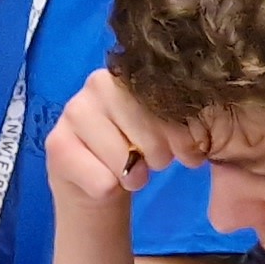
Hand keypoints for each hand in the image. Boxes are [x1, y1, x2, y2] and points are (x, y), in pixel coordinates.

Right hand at [42, 68, 192, 211]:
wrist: (100, 186)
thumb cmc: (140, 153)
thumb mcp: (169, 134)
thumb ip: (184, 122)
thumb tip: (207, 126)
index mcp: (132, 73)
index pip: (168, 101)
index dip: (184, 135)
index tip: (190, 152)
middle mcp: (98, 83)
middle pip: (147, 127)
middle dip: (161, 156)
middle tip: (156, 163)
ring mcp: (73, 111)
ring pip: (122, 157)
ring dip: (135, 176)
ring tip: (132, 171)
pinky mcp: (57, 144)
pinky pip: (102, 180)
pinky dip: (111, 190)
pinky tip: (106, 181)